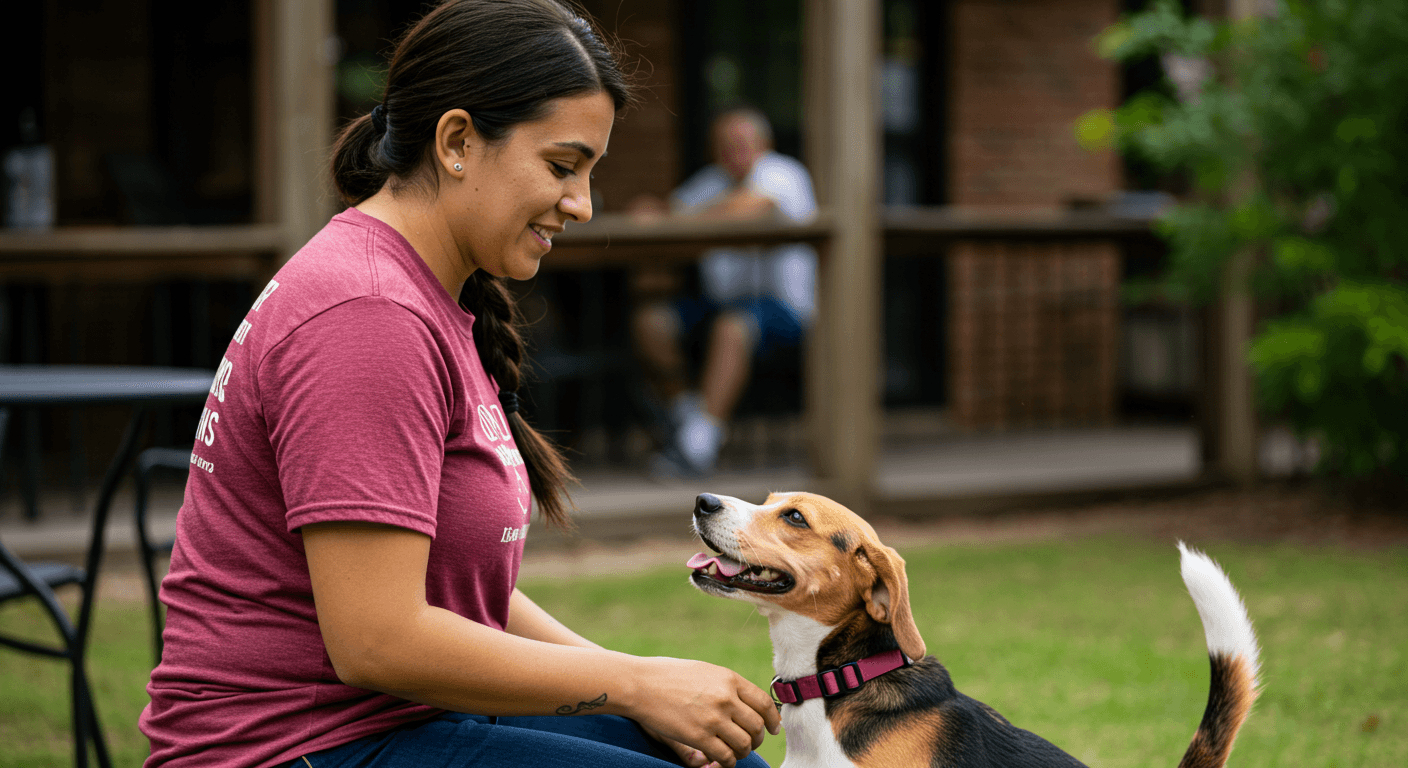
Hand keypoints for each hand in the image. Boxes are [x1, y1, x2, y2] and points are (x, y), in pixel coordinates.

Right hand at [627, 657, 780, 767]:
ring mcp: (713, 719)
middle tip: (751, 743)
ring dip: (743, 752)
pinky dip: (728, 762)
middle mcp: (726, 698)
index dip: (773, 719)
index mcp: (729, 679)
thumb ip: (727, 686)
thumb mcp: (705, 671)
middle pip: (757, 726)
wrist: (641, 684)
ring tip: (735, 752)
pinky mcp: (699, 737)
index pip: (764, 703)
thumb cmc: (669, 675)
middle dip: (758, 738)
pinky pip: (725, 756)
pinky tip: (722, 760)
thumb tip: (747, 702)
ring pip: (744, 744)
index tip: (773, 728)